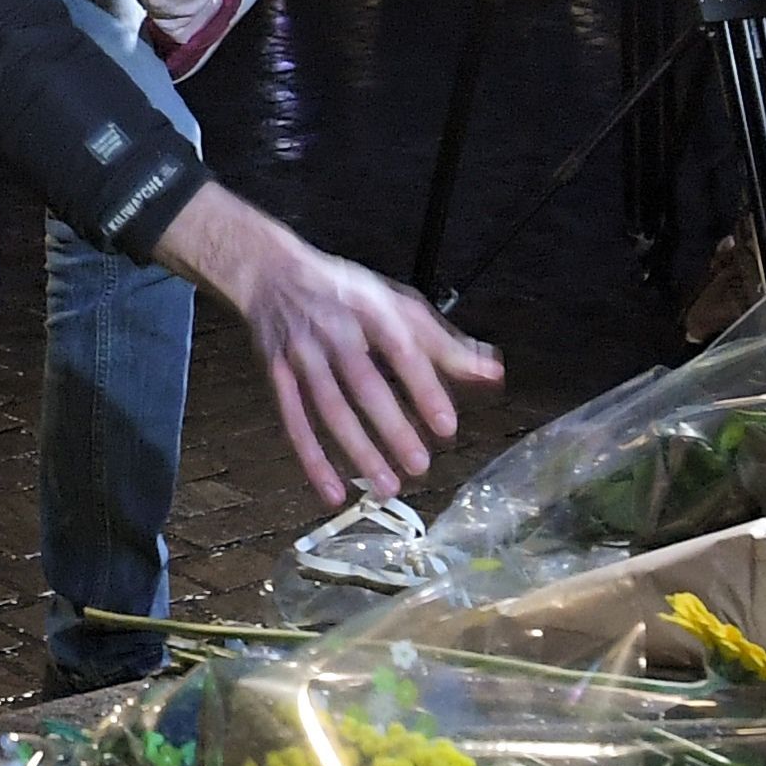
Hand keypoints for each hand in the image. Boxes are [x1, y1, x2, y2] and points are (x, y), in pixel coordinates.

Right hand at [157, 185, 507, 506]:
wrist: (272, 272)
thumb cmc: (346, 292)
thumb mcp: (398, 304)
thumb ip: (445, 343)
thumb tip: (493, 372)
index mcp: (371, 309)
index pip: (401, 349)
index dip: (423, 388)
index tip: (446, 426)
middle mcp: (334, 330)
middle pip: (363, 384)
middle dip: (391, 427)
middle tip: (420, 466)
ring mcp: (301, 354)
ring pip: (329, 409)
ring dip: (357, 451)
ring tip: (387, 486)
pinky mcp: (277, 375)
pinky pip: (294, 422)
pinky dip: (312, 460)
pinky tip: (334, 492)